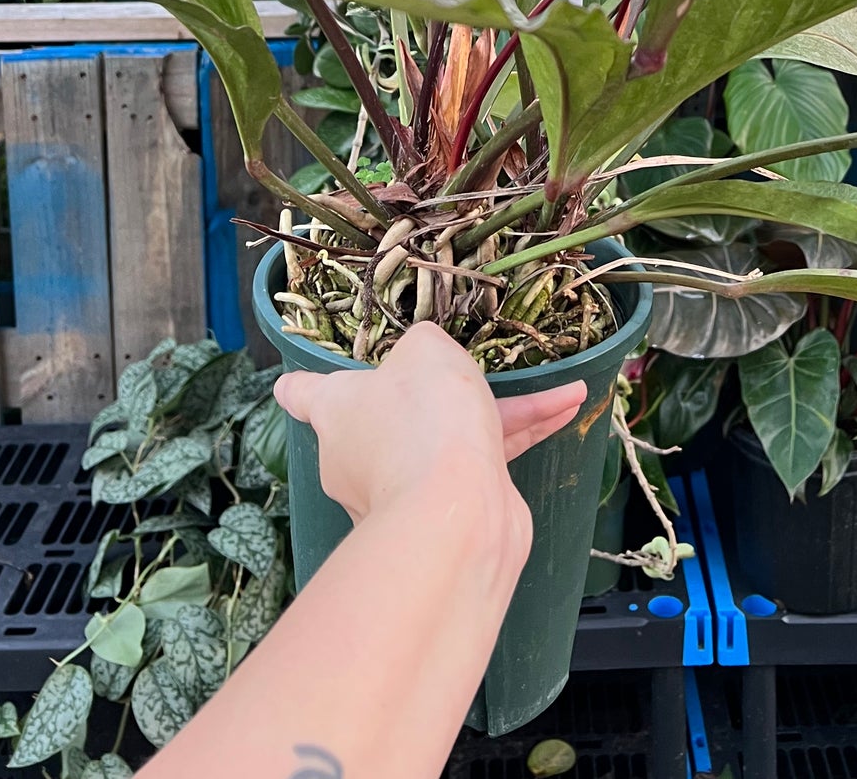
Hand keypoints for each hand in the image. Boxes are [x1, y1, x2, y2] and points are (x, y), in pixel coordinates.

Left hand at [275, 323, 585, 554]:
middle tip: (467, 372)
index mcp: (337, 412)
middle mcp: (360, 454)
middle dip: (432, 396)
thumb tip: (426, 359)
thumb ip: (423, 347)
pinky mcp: (449, 507)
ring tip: (558, 392)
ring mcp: (402, 487)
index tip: (291, 382)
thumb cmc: (423, 420)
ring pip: (450, 437)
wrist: (456, 510)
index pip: (305, 395)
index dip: (301, 385)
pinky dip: (522, 435)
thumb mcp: (424, 352)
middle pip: (390, 416)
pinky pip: (484, 459)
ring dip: (502, 413)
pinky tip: (566, 409)